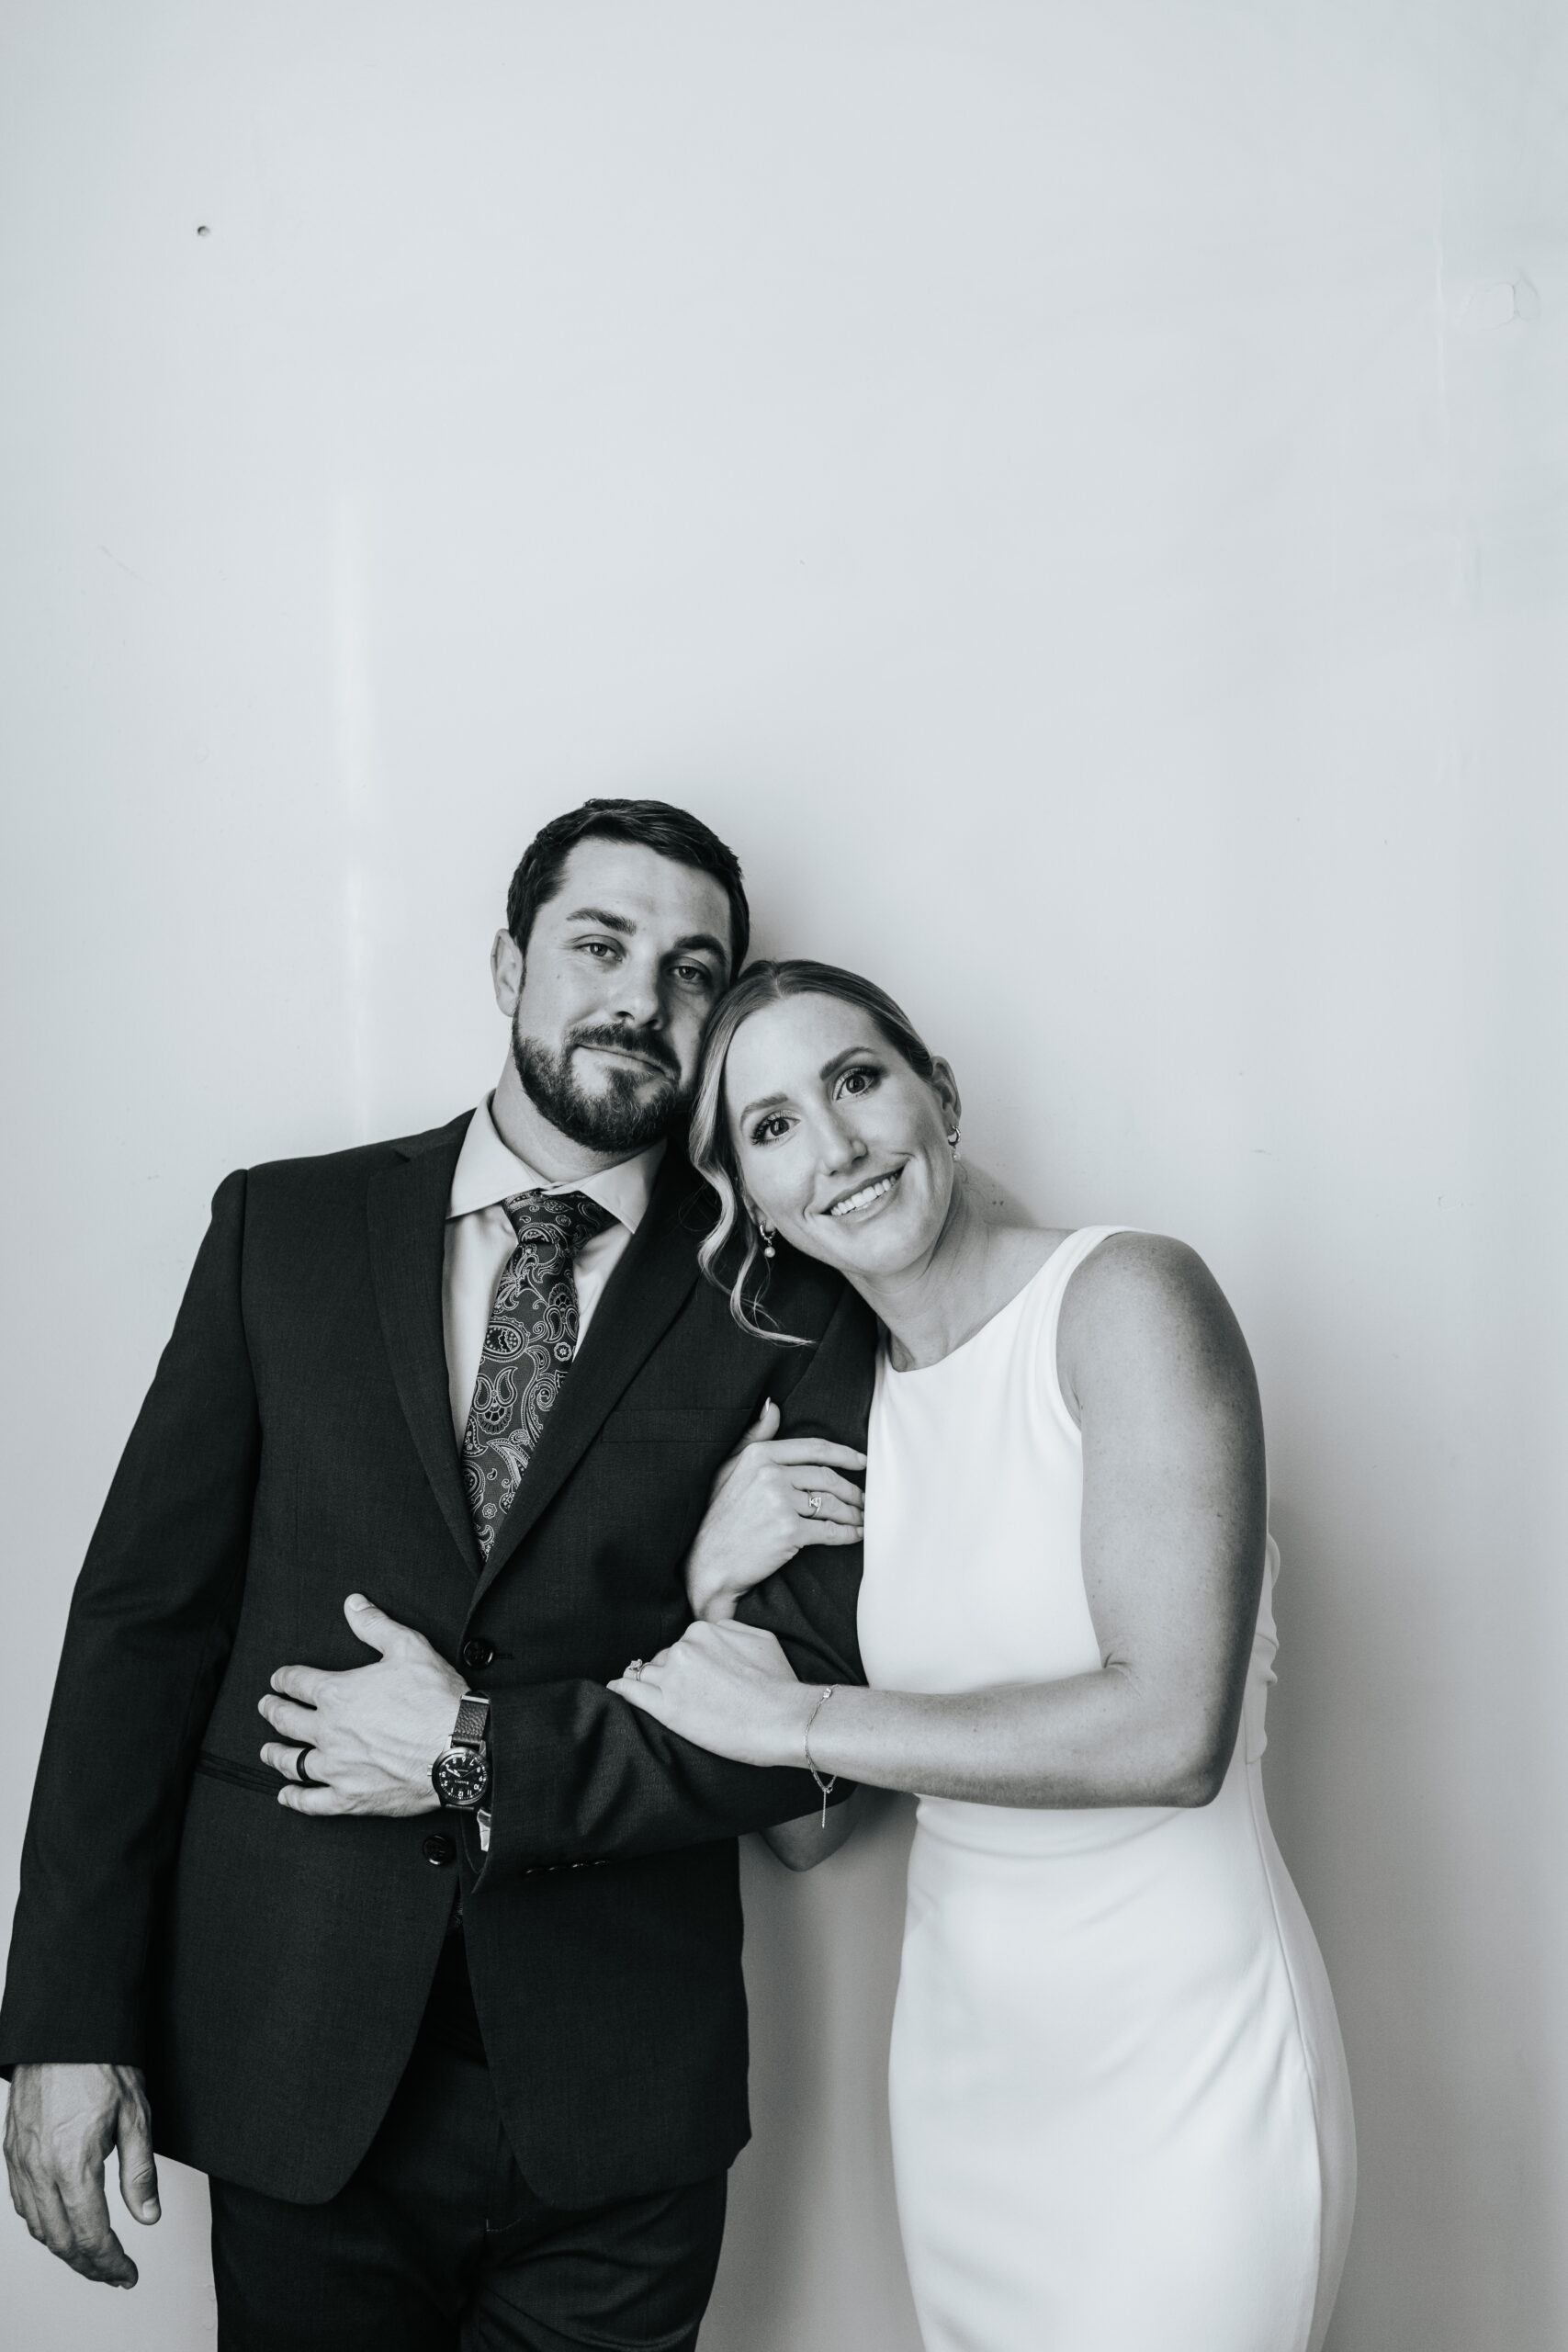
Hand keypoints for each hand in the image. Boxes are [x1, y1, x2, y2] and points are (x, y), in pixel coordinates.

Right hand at [4, 2062, 157, 2287]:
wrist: (64, 2032)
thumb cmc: (101, 2064)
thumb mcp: (135, 2115)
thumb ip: (140, 2172)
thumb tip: (147, 2216)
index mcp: (73, 2165)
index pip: (91, 2236)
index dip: (111, 2263)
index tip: (127, 2275)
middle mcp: (40, 2170)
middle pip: (61, 2241)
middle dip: (89, 2265)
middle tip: (114, 2274)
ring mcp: (22, 2162)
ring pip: (38, 2227)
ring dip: (64, 2250)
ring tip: (92, 2256)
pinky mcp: (13, 2151)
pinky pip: (22, 2204)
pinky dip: (42, 2225)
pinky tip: (60, 2225)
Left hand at [259, 1594, 466, 1816]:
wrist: (458, 1749)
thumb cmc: (436, 1699)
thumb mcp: (408, 1647)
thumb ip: (374, 1625)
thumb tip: (353, 1603)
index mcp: (338, 1694)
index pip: (298, 1682)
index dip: (284, 1678)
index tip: (278, 1679)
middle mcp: (329, 1731)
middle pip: (287, 1720)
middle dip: (272, 1711)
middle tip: (266, 1707)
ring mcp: (337, 1767)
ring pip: (293, 1762)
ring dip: (276, 1754)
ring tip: (267, 1750)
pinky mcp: (350, 1798)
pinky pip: (312, 1802)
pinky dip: (295, 1798)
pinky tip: (286, 1794)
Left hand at [609, 1619, 816, 1766]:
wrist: (783, 1717)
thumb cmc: (779, 1682)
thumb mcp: (760, 1637)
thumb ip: (730, 1629)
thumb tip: (713, 1631)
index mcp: (703, 1631)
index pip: (683, 1644)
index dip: (690, 1664)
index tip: (699, 1680)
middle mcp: (683, 1648)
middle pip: (663, 1659)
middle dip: (671, 1675)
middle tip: (690, 1696)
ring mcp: (671, 1678)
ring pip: (645, 1675)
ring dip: (650, 1685)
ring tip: (658, 1698)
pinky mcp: (665, 1707)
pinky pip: (630, 1691)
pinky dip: (622, 1689)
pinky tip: (616, 1690)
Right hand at [685, 1399, 865, 1620]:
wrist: (708, 1563)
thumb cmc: (720, 1517)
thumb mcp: (729, 1469)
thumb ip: (754, 1437)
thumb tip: (773, 1405)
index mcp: (759, 1456)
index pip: (814, 1448)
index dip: (844, 1454)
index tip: (862, 1461)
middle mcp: (770, 1474)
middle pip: (826, 1477)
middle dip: (852, 1489)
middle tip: (865, 1499)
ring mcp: (780, 1502)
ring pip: (831, 1504)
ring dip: (853, 1513)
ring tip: (861, 1518)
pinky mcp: (789, 1531)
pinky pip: (830, 1530)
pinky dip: (848, 1534)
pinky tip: (856, 1535)